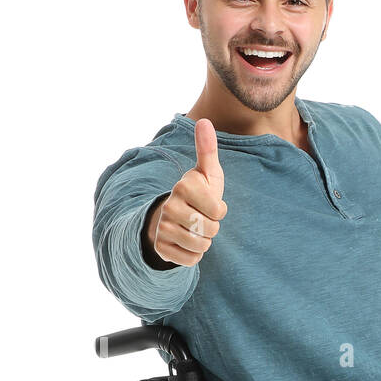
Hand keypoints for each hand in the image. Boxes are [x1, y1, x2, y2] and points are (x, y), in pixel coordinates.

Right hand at [144, 119, 226, 267]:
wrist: (172, 218)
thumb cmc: (198, 193)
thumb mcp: (206, 173)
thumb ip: (207, 150)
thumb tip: (205, 120)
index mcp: (183, 186)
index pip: (219, 211)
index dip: (219, 211)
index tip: (209, 203)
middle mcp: (169, 205)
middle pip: (211, 230)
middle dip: (212, 227)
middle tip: (201, 218)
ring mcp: (163, 227)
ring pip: (202, 246)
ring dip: (204, 241)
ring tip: (194, 229)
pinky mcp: (161, 248)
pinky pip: (192, 260)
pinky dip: (193, 255)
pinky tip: (185, 242)